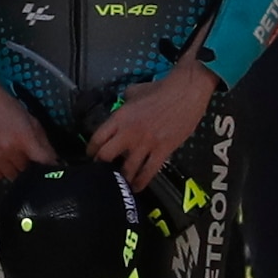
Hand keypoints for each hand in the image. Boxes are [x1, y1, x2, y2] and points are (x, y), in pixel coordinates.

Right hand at [0, 59, 57, 184]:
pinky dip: (0, 169)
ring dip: (14, 167)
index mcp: (23, 138)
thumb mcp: (30, 119)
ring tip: (10, 152)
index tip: (49, 166)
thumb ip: (43, 141)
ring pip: (12, 176)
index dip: (49, 166)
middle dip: (28, 163)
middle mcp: (8, 149)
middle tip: (23, 151)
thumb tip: (52, 158)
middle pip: (27, 172)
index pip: (44, 162)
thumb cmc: (3, 106)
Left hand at [89, 55, 216, 184]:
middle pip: (106, 156)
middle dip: (101, 165)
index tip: (91, 155)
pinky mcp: (162, 151)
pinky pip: (148, 172)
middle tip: (102, 170)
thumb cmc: (160, 90)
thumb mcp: (134, 92)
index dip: (91, 150)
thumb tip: (121, 107)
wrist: (186, 92)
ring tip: (119, 182)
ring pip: (127, 169)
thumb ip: (124, 103)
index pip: (97, 139)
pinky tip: (136, 187)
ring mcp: (145, 144)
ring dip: (122, 177)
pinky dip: (141, 182)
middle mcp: (129, 133)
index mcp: (120, 118)